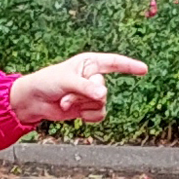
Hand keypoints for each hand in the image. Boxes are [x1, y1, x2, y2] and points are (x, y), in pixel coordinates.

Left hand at [11, 51, 146, 126]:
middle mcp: (92, 77)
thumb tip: (104, 96)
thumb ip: (86, 88)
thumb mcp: (67, 81)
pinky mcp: (88, 108)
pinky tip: (77, 114)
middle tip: (67, 93)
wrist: (35, 101)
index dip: (129, 66)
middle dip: (84, 94)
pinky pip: (99, 114)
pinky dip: (88, 116)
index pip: (114, 63)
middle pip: (102, 88)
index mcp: (89, 63)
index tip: (144, 69)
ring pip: (100, 103)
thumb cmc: (47, 82)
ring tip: (66, 101)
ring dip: (82, 106)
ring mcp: (91, 94)